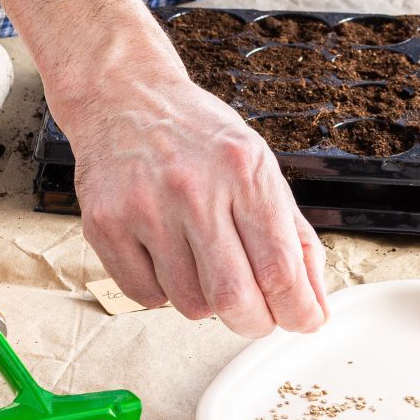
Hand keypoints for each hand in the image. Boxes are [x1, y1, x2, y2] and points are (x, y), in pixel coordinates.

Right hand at [67, 66, 329, 337]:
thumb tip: (315, 305)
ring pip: (190, 304)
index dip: (298, 310)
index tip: (302, 320)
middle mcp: (194, 188)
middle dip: (254, 322)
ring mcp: (145, 207)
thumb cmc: (196, 135)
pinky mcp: (105, 224)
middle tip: (256, 316)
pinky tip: (164, 255)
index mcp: (244, 171)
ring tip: (199, 261)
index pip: (280, 268)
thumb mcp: (259, 166)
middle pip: (235, 298)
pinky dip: (163, 291)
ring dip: (205, 300)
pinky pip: (145, 296)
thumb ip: (293, 236)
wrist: (124, 97)